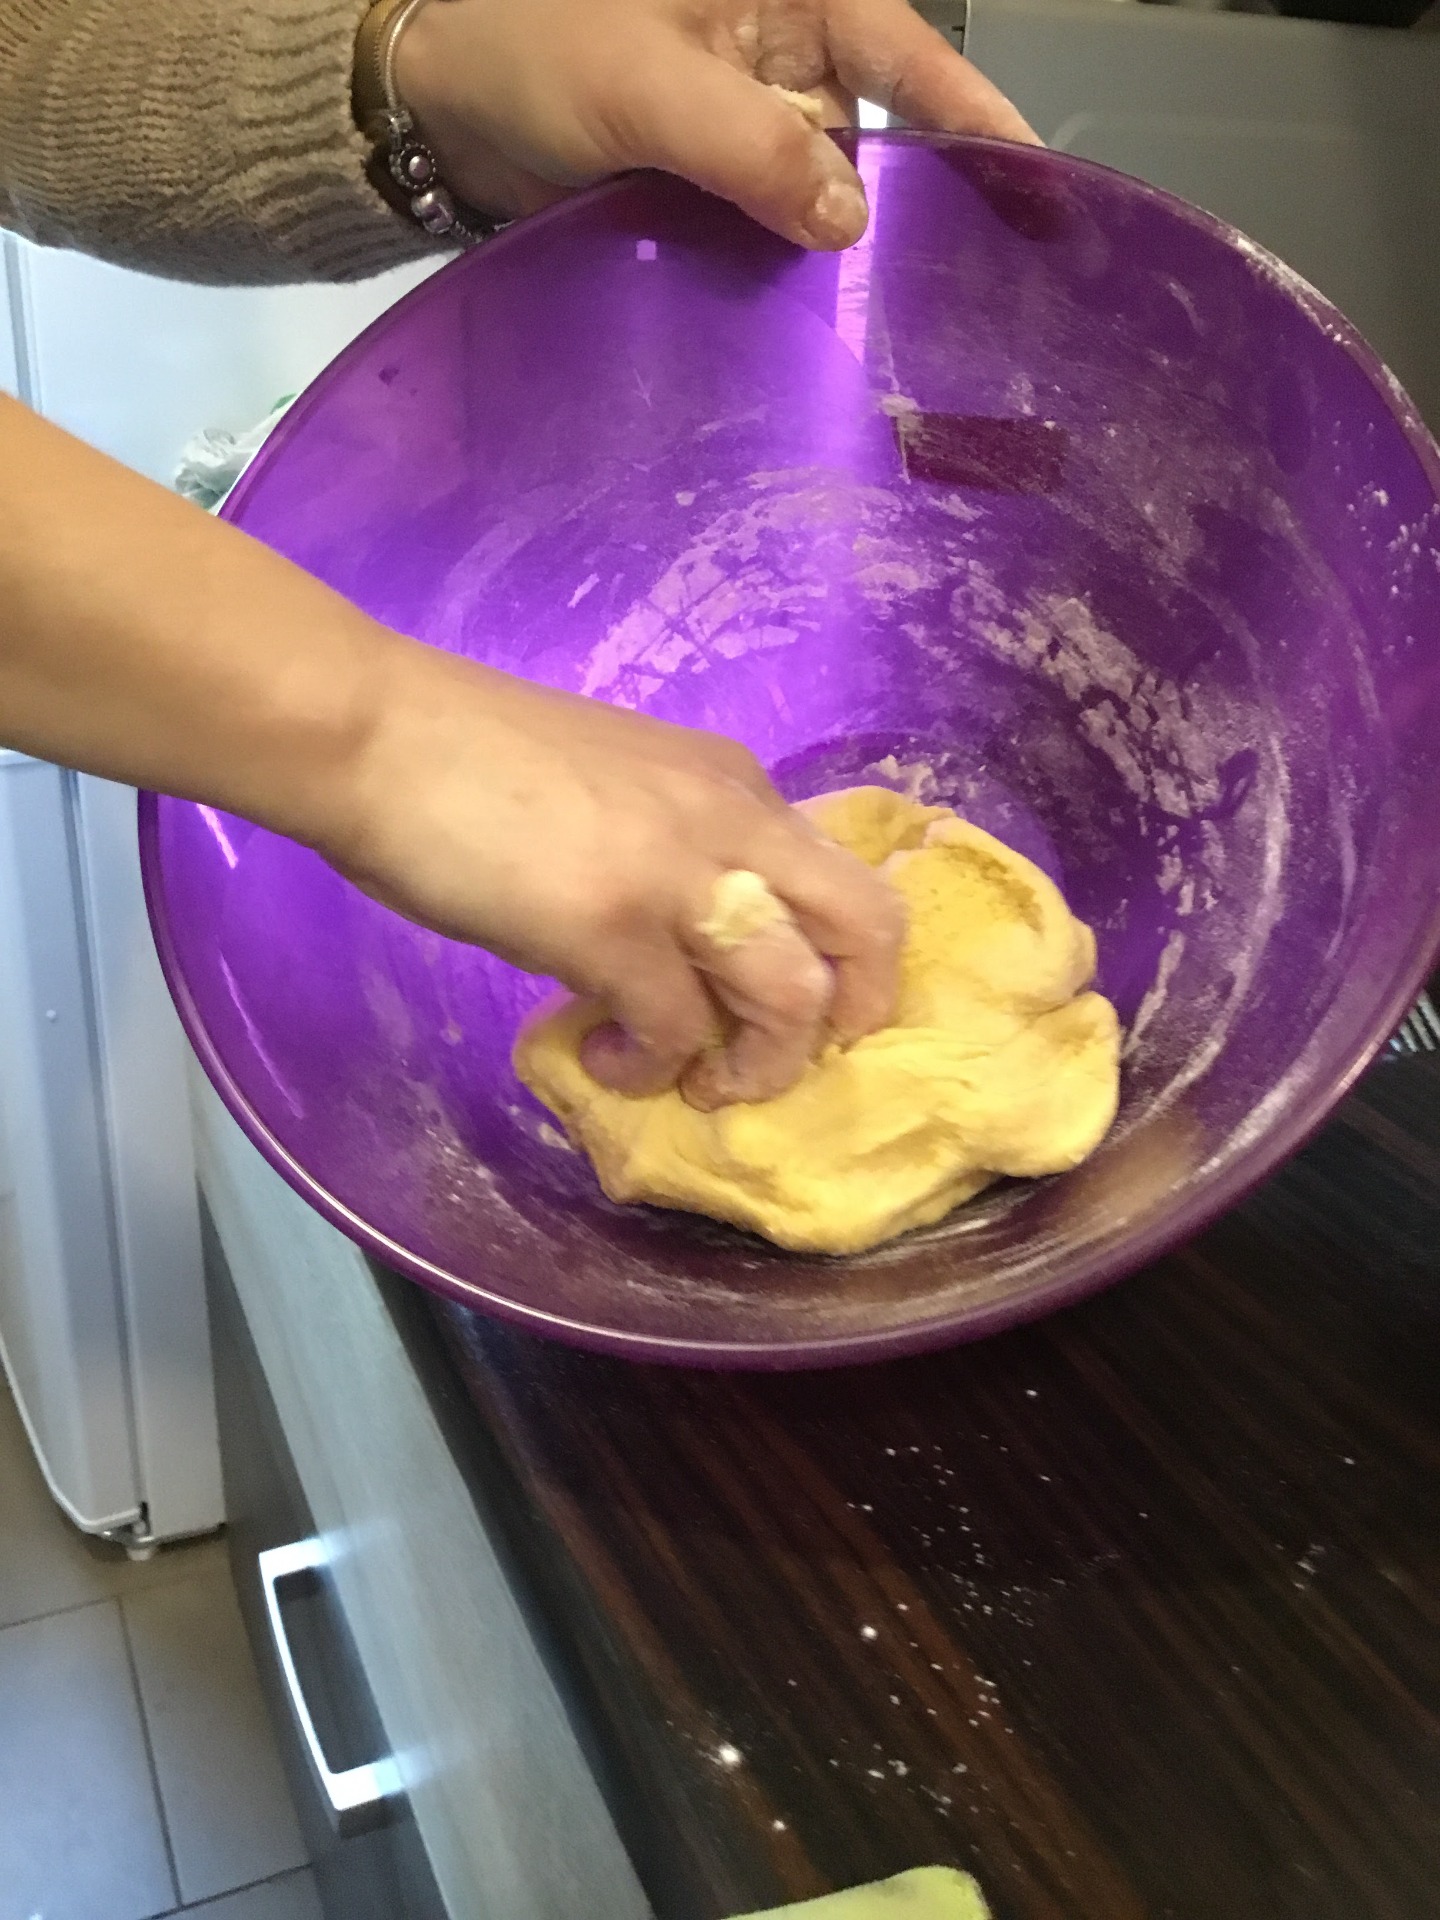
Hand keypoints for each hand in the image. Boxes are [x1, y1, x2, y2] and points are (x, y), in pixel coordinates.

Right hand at [326, 637, 904, 1106]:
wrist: (375, 732)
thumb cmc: (472, 754)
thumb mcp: (619, 783)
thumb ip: (676, 843)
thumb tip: (689, 938)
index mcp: (734, 783)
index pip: (841, 875)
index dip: (839, 958)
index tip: (791, 1006)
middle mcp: (731, 820)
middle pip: (866, 928)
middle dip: (853, 1014)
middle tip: (788, 1061)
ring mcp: (677, 874)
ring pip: (791, 996)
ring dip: (756, 1063)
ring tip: (694, 1081)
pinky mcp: (611, 928)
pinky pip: (674, 1033)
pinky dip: (649, 1068)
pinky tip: (604, 1061)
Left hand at [394, 0, 1036, 250]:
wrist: (434, 98)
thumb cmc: (526, 46)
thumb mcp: (648, 87)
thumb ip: (754, 150)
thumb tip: (850, 221)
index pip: (909, 54)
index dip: (977, 121)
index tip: (1041, 189)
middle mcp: (780, 50)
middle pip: (873, 138)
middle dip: (897, 210)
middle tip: (946, 301)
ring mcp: (743, 118)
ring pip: (818, 195)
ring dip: (826, 253)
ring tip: (866, 326)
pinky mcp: (707, 177)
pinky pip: (764, 225)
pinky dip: (775, 265)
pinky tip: (794, 312)